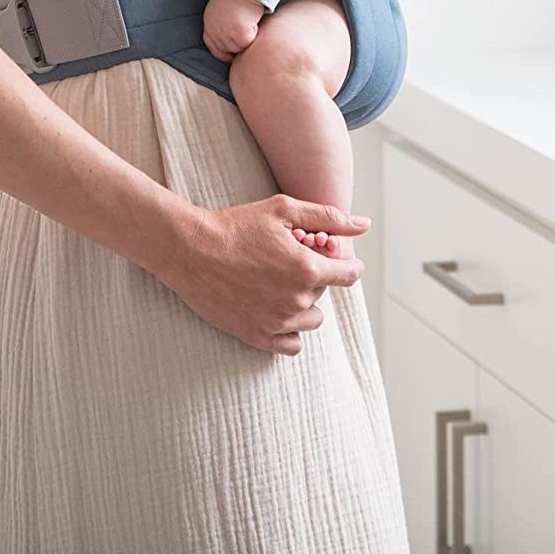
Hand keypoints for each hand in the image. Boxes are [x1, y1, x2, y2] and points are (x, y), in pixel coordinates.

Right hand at [153, 195, 371, 354]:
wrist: (191, 249)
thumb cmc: (236, 225)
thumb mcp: (283, 209)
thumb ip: (328, 218)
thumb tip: (363, 225)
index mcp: (307, 269)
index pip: (349, 275)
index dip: (344, 263)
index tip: (330, 256)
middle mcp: (296, 301)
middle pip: (324, 292)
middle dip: (312, 275)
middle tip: (284, 258)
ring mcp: (277, 323)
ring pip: (310, 319)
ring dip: (301, 302)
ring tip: (275, 280)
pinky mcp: (257, 337)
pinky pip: (291, 344)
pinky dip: (288, 329)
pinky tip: (271, 306)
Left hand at [202, 0, 264, 61]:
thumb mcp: (219, 12)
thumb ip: (220, 26)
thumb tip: (228, 43)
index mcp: (209, 26)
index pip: (215, 50)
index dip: (226, 53)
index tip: (235, 52)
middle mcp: (215, 32)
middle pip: (229, 50)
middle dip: (238, 44)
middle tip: (246, 31)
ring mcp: (226, 34)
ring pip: (239, 49)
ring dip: (247, 40)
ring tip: (249, 23)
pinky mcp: (240, 34)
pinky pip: (248, 43)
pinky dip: (254, 35)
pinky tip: (253, 22)